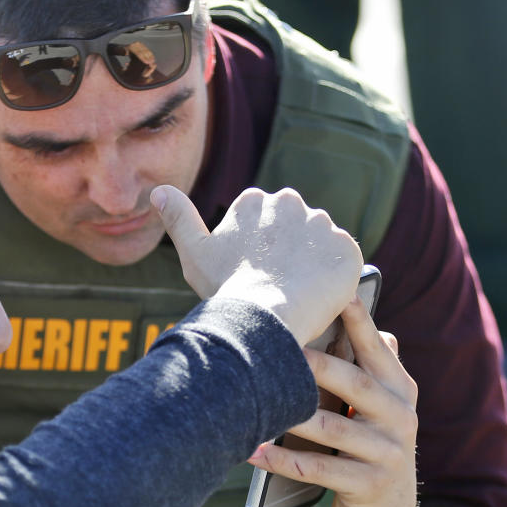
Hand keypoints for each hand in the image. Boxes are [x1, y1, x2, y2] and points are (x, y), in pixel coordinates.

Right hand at [151, 185, 361, 345]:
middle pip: (294, 229)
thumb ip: (178, 217)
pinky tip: (318, 296)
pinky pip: (344, 263)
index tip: (254, 273)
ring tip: (297, 294)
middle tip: (276, 285)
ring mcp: (323, 225)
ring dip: (312, 264)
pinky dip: (334, 279)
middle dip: (289, 252)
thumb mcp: (194, 251)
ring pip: (319, 245)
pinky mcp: (348, 250)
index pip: (264, 223)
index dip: (260, 252)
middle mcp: (292, 202)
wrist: (263, 317)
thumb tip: (158, 190)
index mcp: (256, 200)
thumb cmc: (225, 287)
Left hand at [248, 297, 417, 506]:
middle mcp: (401, 417)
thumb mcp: (382, 404)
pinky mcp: (371, 485)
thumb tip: (352, 303)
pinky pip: (318, 470)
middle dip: (316, 366)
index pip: (378, 349)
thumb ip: (371, 362)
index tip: (340, 294)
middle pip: (354, 384)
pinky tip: (253, 451)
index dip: (360, 322)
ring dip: (292, 416)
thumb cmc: (371, 442)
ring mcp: (389, 453)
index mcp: (401, 389)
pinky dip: (281, 461)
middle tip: (280, 348)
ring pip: (333, 430)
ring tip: (257, 403)